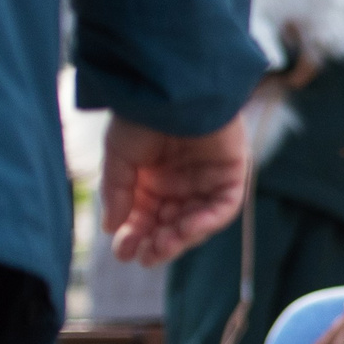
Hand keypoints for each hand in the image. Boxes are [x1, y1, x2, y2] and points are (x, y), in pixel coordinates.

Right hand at [101, 116, 246, 265]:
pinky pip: (223, 208)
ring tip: (160, 247)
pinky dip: (206, 222)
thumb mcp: (119, 156)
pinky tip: (185, 230)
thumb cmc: (142, 115)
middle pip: (172, 225)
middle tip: (143, 256)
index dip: (134, 236)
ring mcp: (208, 180)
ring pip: (196, 221)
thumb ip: (117, 192)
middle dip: (157, 243)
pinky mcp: (232, 175)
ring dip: (179, 238)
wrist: (172, 87)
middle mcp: (181, 183)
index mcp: (153, 178)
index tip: (122, 253)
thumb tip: (111, 228)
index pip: (146, 218)